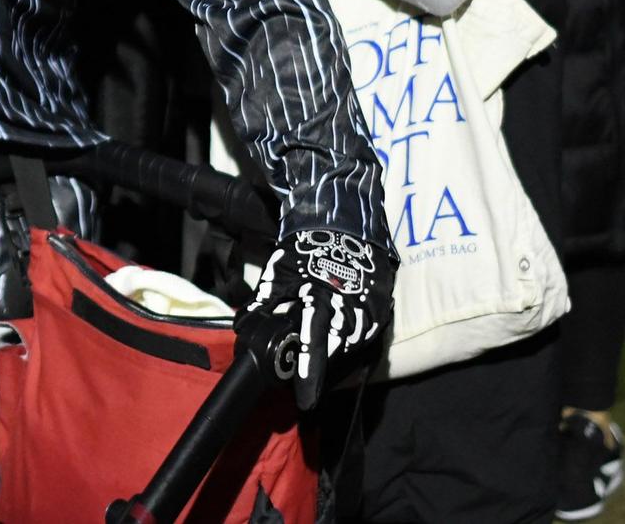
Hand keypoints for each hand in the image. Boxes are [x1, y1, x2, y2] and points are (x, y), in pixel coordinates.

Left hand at [236, 228, 393, 410]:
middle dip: (321, 371)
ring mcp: (369, 310)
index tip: (304, 399)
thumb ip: (263, 302)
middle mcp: (350, 308)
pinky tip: (336, 347)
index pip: (314, 344)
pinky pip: (365, 337)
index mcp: (321, 299)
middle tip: (306, 389)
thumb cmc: (307, 249)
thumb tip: (244, 329)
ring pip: (351, 347)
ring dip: (335, 359)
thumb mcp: (279, 272)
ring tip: (318, 366)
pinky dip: (349, 345)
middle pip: (336, 352)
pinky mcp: (381, 310)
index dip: (309, 373)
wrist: (345, 224)